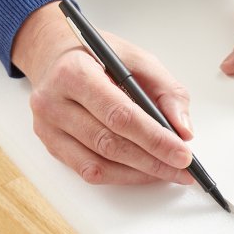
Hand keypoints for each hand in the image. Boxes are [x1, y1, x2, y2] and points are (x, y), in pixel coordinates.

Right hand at [12, 2, 194, 184]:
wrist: (57, 57)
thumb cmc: (101, 59)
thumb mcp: (140, 61)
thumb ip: (168, 93)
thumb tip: (184, 131)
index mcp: (75, 73)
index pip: (120, 115)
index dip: (155, 139)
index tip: (183, 154)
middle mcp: (54, 101)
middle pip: (109, 143)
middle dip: (153, 161)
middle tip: (183, 169)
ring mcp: (48, 127)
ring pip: (99, 164)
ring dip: (140, 173)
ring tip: (169, 172)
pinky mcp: (51, 145)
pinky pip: (89, 171)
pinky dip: (122, 176)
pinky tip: (143, 172)